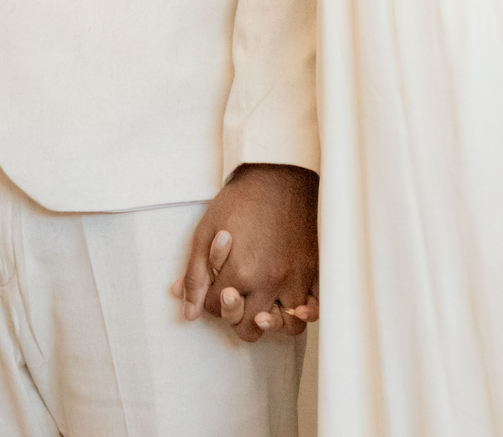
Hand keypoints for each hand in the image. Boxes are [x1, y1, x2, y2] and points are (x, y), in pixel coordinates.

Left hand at [173, 164, 318, 343]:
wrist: (279, 175)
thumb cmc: (242, 200)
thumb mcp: (206, 230)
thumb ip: (195, 273)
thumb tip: (187, 309)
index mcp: (240, 271)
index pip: (215, 307)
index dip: (209, 299)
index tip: (213, 286)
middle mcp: (269, 280)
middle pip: (248, 327)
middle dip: (235, 318)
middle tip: (234, 300)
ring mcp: (295, 278)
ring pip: (285, 327)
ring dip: (271, 325)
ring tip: (262, 312)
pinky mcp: (314, 270)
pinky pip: (315, 308)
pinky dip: (305, 315)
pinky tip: (294, 309)